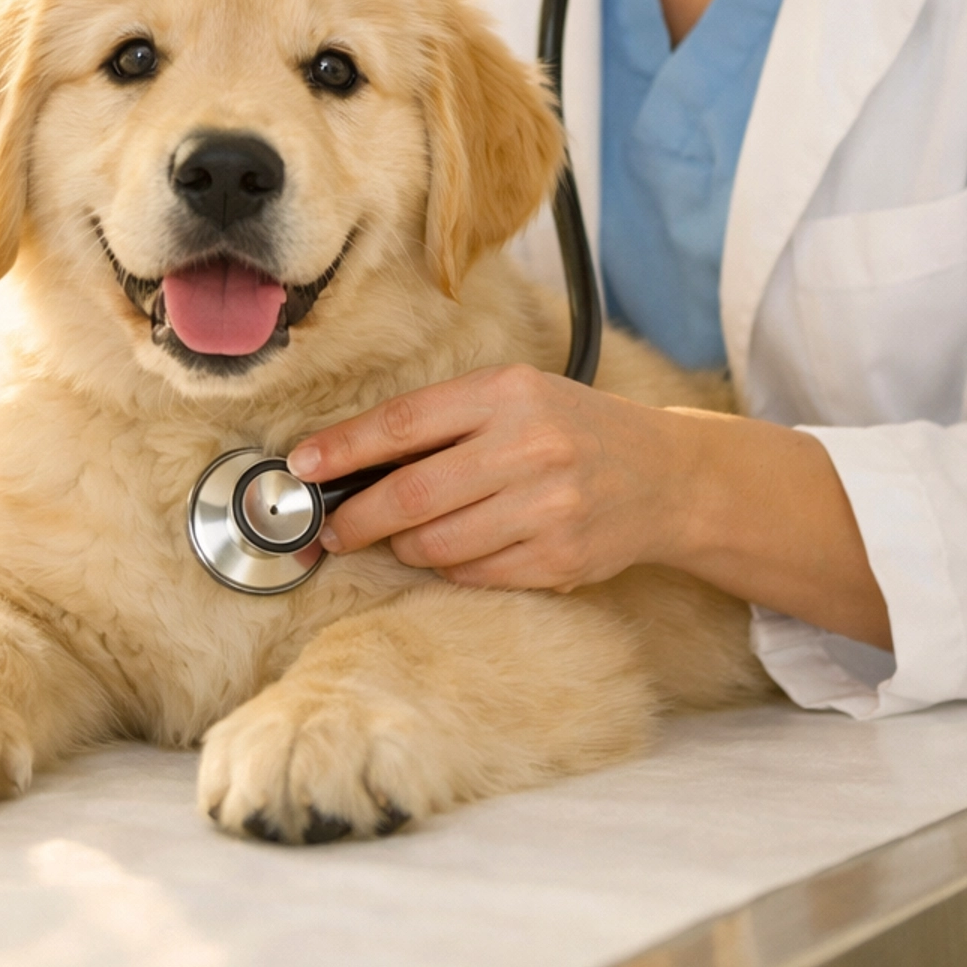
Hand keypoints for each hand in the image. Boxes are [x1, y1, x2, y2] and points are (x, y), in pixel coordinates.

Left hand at [289, 366, 892, 647]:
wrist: (665, 476)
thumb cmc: (572, 429)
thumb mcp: (515, 397)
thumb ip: (442, 422)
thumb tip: (348, 460)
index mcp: (508, 393)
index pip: (405, 424)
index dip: (343, 449)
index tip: (301, 467)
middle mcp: (528, 446)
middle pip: (411, 495)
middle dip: (354, 518)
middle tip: (329, 530)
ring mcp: (546, 507)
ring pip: (436, 544)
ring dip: (403, 547)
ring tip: (398, 536)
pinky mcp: (557, 558)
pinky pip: (472, 573)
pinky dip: (449, 566)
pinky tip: (455, 549)